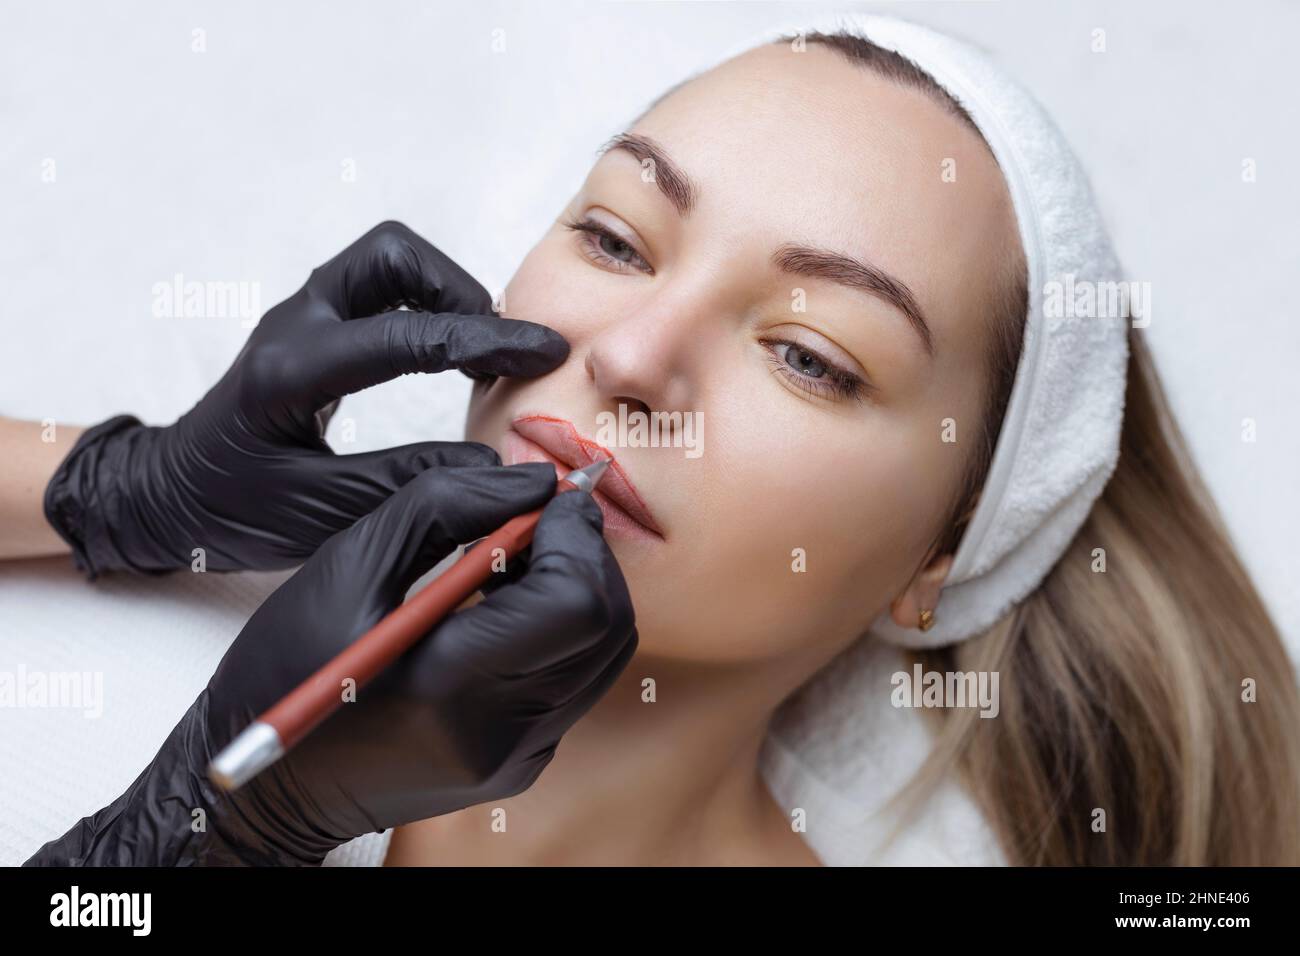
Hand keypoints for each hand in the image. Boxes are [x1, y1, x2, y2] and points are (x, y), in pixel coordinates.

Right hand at [25, 463, 637, 865]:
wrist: (268, 785)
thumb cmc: (289, 667)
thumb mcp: (349, 563)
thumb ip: (446, 507)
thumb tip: (535, 481)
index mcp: (447, 684)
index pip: (574, 602)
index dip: (576, 536)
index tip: (549, 497)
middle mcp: (496, 734)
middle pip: (606, 627)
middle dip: (587, 556)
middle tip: (541, 518)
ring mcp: (514, 759)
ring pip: (603, 655)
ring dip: (580, 589)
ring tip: (520, 560)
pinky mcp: (518, 766)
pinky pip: (575, 683)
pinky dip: (561, 631)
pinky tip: (507, 608)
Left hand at [44, 220, 567, 574]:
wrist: (166, 496)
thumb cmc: (230, 510)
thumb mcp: (320, 514)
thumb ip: (408, 484)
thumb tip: (497, 467)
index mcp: (293, 372)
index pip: (408, 335)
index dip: (488, 342)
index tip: (545, 353)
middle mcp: (297, 324)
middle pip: (393, 254)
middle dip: (460, 290)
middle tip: (498, 350)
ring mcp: (302, 318)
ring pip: (389, 260)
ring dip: (446, 292)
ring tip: (481, 352)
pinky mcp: (313, 327)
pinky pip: (381, 290)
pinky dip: (427, 308)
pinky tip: (449, 356)